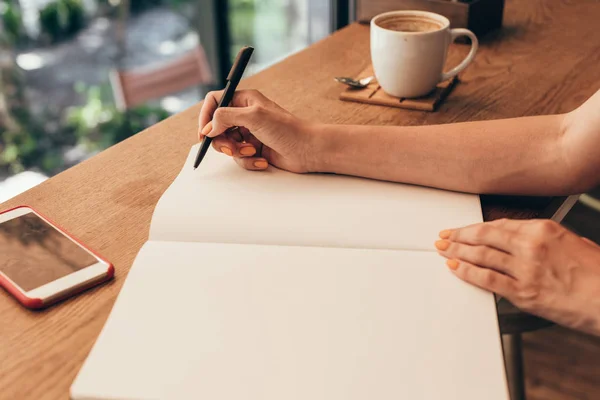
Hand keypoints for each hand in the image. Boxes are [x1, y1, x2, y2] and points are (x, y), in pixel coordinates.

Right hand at [198, 89, 316, 172]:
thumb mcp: (254, 117)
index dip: (206, 116)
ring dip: (237, 152)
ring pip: (228, 144)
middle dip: (222, 140)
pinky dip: (249, 161)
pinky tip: (262, 160)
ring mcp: (250, 133)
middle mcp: (245, 115)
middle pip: (217, 127)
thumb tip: (209, 127)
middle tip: (229, 148)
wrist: (308, 150)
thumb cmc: (287, 129)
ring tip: (252, 152)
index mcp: (245, 100)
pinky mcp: (255, 149)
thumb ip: (226, 117)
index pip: (215, 101)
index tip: (204, 133)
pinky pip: (240, 157)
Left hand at [435, 219, 599, 334]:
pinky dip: (467, 272)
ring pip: (481, 256)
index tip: (462, 229)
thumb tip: (520, 242)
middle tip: (444, 237)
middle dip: (459, 236)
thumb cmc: (598, 274)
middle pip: (483, 236)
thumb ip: (543, 240)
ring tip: (444, 250)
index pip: (497, 225)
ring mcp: (525, 270)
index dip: (474, 227)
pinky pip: (487, 279)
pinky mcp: (523, 293)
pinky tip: (455, 268)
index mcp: (543, 229)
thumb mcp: (572, 243)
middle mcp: (531, 246)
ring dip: (457, 252)